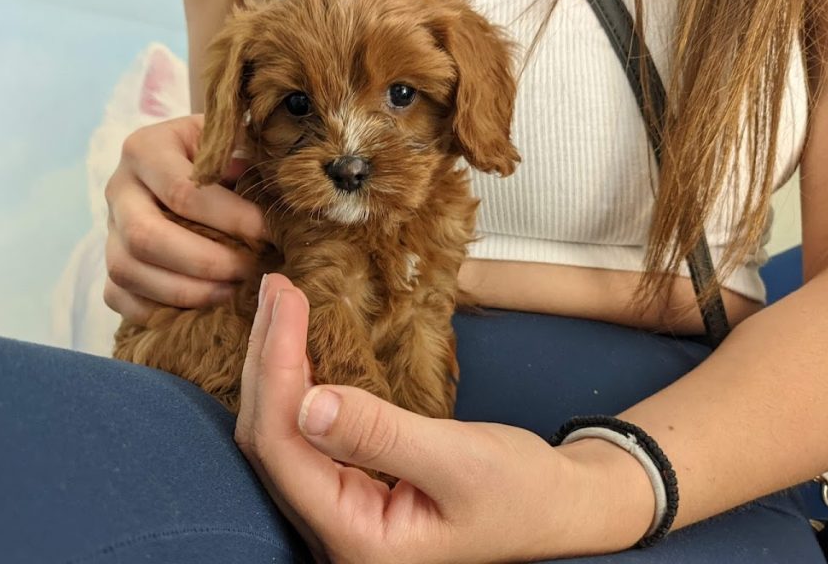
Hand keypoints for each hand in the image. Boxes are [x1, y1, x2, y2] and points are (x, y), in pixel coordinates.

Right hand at [103, 114, 267, 322]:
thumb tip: (279, 199)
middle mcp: (118, 189)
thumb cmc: (220, 158)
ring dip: (186, 291)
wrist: (186, 166)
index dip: (231, 218)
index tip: (271, 234)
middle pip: (146, 237)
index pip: (183, 192)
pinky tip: (202, 307)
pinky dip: (160, 310)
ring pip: (127, 271)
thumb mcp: (234, 143)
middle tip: (249, 271)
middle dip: (205, 262)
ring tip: (231, 292)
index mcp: (146, 148)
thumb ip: (250, 161)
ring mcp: (109, 231)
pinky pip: (120, 298)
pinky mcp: (109, 266)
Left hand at [236, 274, 655, 562]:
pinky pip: (305, 435)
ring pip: (282, 436)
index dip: (275, 369)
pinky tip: (297, 348)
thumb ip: (382, 434)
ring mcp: (339, 514)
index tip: (286, 302)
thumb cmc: (523, 494)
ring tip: (280, 305)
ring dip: (277, 368)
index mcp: (356, 538)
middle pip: (271, 440)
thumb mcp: (462, 460)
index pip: (284, 448)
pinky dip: (299, 384)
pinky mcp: (350, 490)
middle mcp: (334, 533)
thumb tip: (309, 402)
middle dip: (268, 360)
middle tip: (276, 289)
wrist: (558, 509)